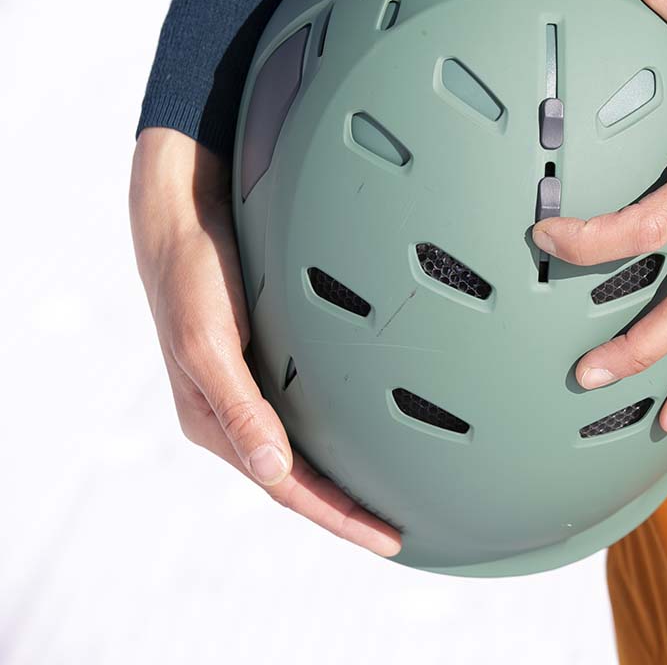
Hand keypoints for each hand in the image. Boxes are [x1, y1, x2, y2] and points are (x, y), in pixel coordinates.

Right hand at [129, 128, 401, 556]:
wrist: (183, 208)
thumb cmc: (191, 274)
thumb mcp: (207, 342)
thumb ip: (240, 409)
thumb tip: (275, 472)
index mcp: (215, 420)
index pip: (286, 488)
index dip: (338, 518)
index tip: (387, 540)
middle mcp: (235, 412)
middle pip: (298, 479)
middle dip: (345, 511)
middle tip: (399, 534)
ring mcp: (252, 386)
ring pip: (304, 448)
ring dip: (343, 479)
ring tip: (389, 499)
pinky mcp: (268, 358)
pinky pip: (308, 411)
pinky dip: (339, 434)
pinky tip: (368, 436)